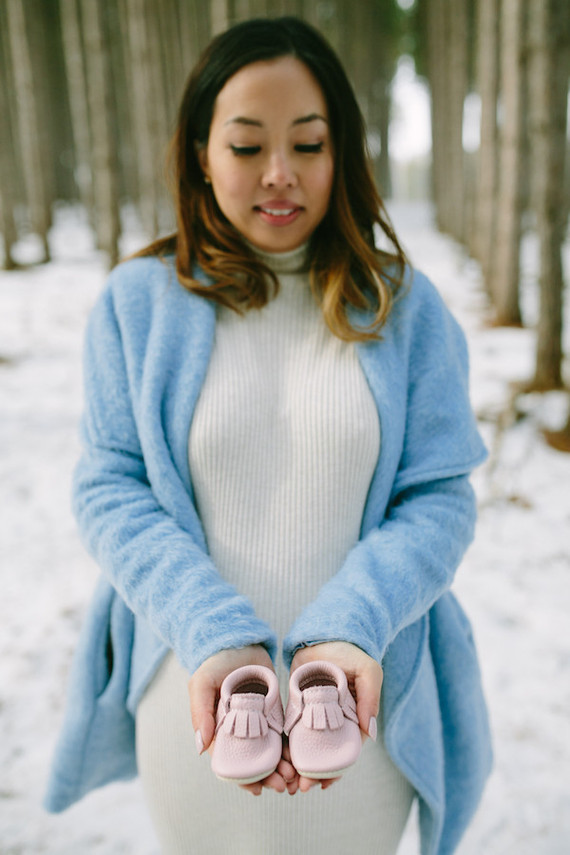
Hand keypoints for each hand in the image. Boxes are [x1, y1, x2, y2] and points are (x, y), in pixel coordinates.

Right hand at [188, 645, 291, 794]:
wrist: (236, 639)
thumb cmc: (214, 662)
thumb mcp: (202, 684)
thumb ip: (199, 713)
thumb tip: (200, 748)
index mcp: (219, 728)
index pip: (232, 761)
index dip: (244, 779)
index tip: (257, 790)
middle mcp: (238, 729)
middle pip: (254, 761)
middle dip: (268, 776)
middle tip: (284, 786)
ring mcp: (257, 719)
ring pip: (270, 750)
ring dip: (281, 766)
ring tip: (295, 777)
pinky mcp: (273, 708)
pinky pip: (282, 731)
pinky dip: (289, 747)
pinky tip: (299, 758)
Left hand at [290, 641, 382, 791]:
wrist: (327, 633)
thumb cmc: (352, 653)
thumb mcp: (368, 672)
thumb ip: (370, 699)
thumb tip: (369, 733)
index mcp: (351, 719)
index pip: (343, 753)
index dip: (334, 771)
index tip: (324, 785)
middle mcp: (331, 721)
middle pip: (321, 755)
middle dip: (311, 775)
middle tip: (299, 788)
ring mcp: (313, 714)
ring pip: (304, 747)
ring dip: (296, 766)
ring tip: (284, 781)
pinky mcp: (295, 705)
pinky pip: (289, 729)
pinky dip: (284, 747)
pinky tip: (277, 761)